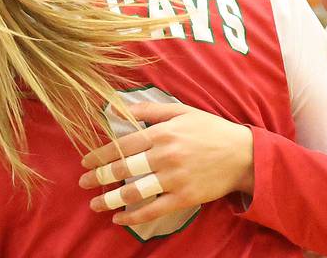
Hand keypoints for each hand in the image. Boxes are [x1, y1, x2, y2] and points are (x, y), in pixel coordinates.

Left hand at [79, 102, 253, 225]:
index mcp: (163, 133)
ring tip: (95, 204)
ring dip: (110, 200)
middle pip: (124, 169)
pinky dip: (133, 216)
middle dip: (99, 177)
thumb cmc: (210, 130)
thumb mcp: (182, 111)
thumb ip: (150, 110)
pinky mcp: (184, 198)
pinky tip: (119, 218)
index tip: (85, 161)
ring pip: (134, 192)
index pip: (123, 144)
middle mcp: (166, 156)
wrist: (242, 154)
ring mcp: (174, 179)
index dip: (100, 154)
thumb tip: (117, 108)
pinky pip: (153, 210)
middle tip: (83, 183)